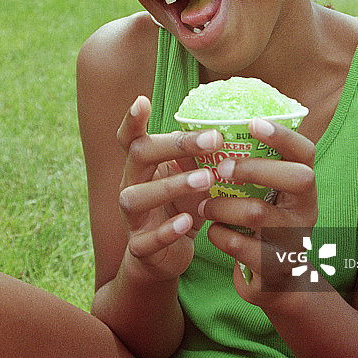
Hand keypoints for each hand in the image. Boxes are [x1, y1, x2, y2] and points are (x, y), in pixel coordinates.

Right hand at [117, 95, 222, 281]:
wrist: (165, 257)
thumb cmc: (181, 207)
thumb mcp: (190, 177)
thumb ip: (198, 156)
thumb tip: (227, 127)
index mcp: (142, 165)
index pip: (130, 138)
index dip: (132, 120)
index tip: (142, 101)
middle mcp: (130, 185)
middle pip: (138, 155)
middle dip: (174, 145)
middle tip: (213, 141)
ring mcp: (132, 217)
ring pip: (136, 197)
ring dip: (172, 186)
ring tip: (206, 179)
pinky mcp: (139, 247)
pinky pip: (146, 239)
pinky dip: (166, 230)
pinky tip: (188, 223)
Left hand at [200, 117, 317, 301]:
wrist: (277, 283)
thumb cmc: (263, 227)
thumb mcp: (266, 198)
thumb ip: (247, 170)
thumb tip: (199, 132)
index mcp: (304, 188)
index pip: (306, 153)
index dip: (283, 136)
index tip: (253, 123)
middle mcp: (307, 211)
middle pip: (297, 179)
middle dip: (255, 168)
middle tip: (222, 167)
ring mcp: (295, 241)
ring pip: (258, 213)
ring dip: (223, 205)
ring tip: (206, 204)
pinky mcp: (275, 268)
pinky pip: (240, 245)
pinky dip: (219, 235)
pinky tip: (214, 231)